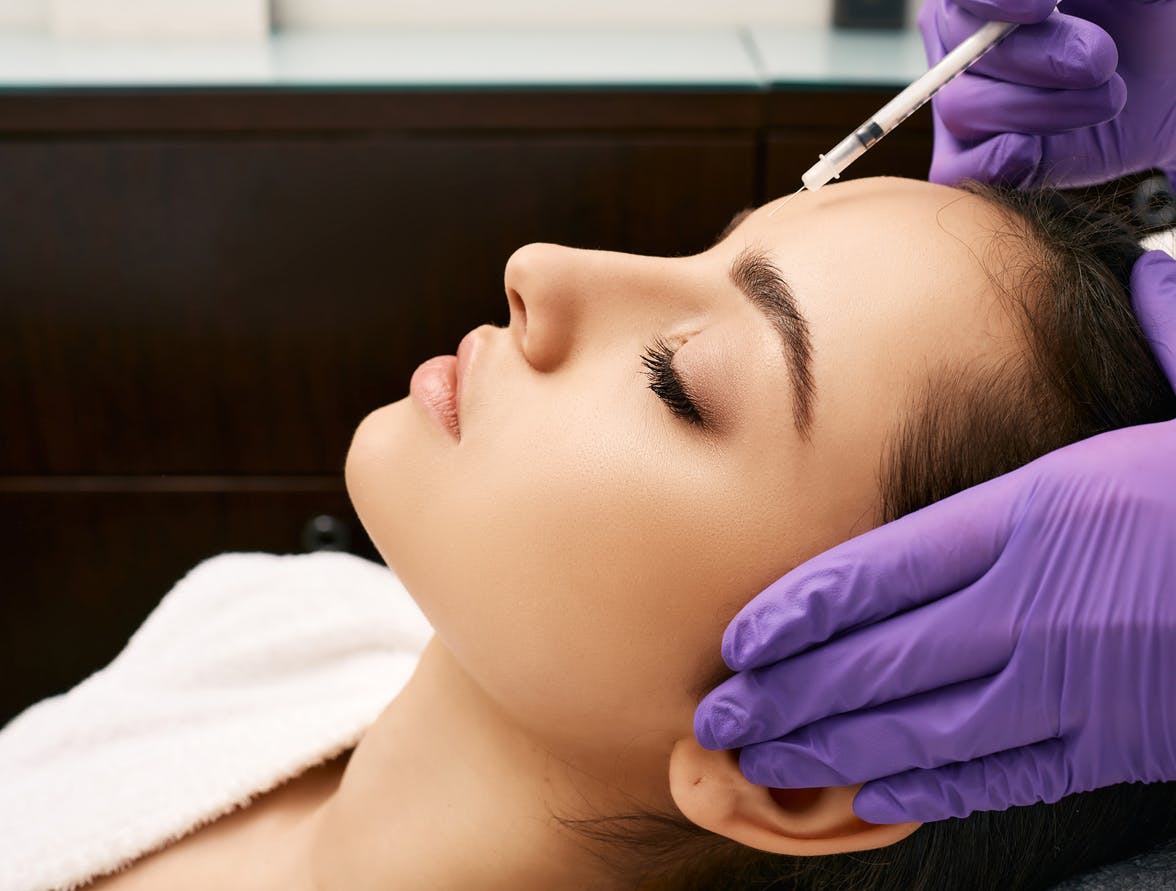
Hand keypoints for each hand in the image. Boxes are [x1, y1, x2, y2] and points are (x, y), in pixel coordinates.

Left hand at [695, 251, 1175, 823]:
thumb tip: (1141, 280)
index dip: (804, 609)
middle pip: (885, 658)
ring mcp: (1079, 684)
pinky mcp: (1120, 741)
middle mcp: (1046, 604)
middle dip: (790, 693)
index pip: (890, 565)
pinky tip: (872, 787)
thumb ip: (1157, 342)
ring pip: (926, 729)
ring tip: (765, 759)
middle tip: (721, 717)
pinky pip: (1002, 774)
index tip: (743, 636)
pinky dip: (928, 785)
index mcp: (1053, 512)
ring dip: (834, 746)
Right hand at [920, 0, 1175, 187]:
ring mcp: (963, 105)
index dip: (991, 1)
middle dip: (1039, 60)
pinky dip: (993, 161)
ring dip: (1040, 109)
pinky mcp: (971, 160)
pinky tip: (1036, 149)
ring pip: (962, 108)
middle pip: (965, 53)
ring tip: (1105, 101)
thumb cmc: (1143, 24)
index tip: (1042, 8)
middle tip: (1101, 62)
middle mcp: (962, 47)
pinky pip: (956, 169)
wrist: (1160, 85)